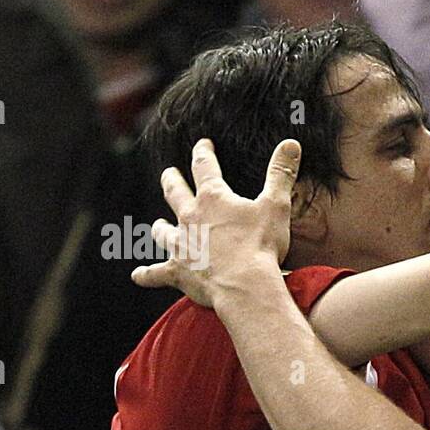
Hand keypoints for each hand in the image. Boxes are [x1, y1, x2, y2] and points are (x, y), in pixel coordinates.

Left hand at [131, 138, 301, 307]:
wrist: (245, 285)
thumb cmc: (261, 245)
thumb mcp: (276, 205)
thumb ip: (281, 173)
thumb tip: (291, 143)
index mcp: (213, 199)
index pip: (204, 166)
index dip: (203, 152)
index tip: (203, 144)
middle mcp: (190, 218)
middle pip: (175, 193)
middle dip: (172, 181)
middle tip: (169, 173)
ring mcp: (182, 246)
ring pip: (163, 232)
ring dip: (161, 228)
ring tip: (159, 226)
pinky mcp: (178, 271)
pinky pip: (156, 273)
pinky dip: (147, 274)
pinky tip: (138, 275)